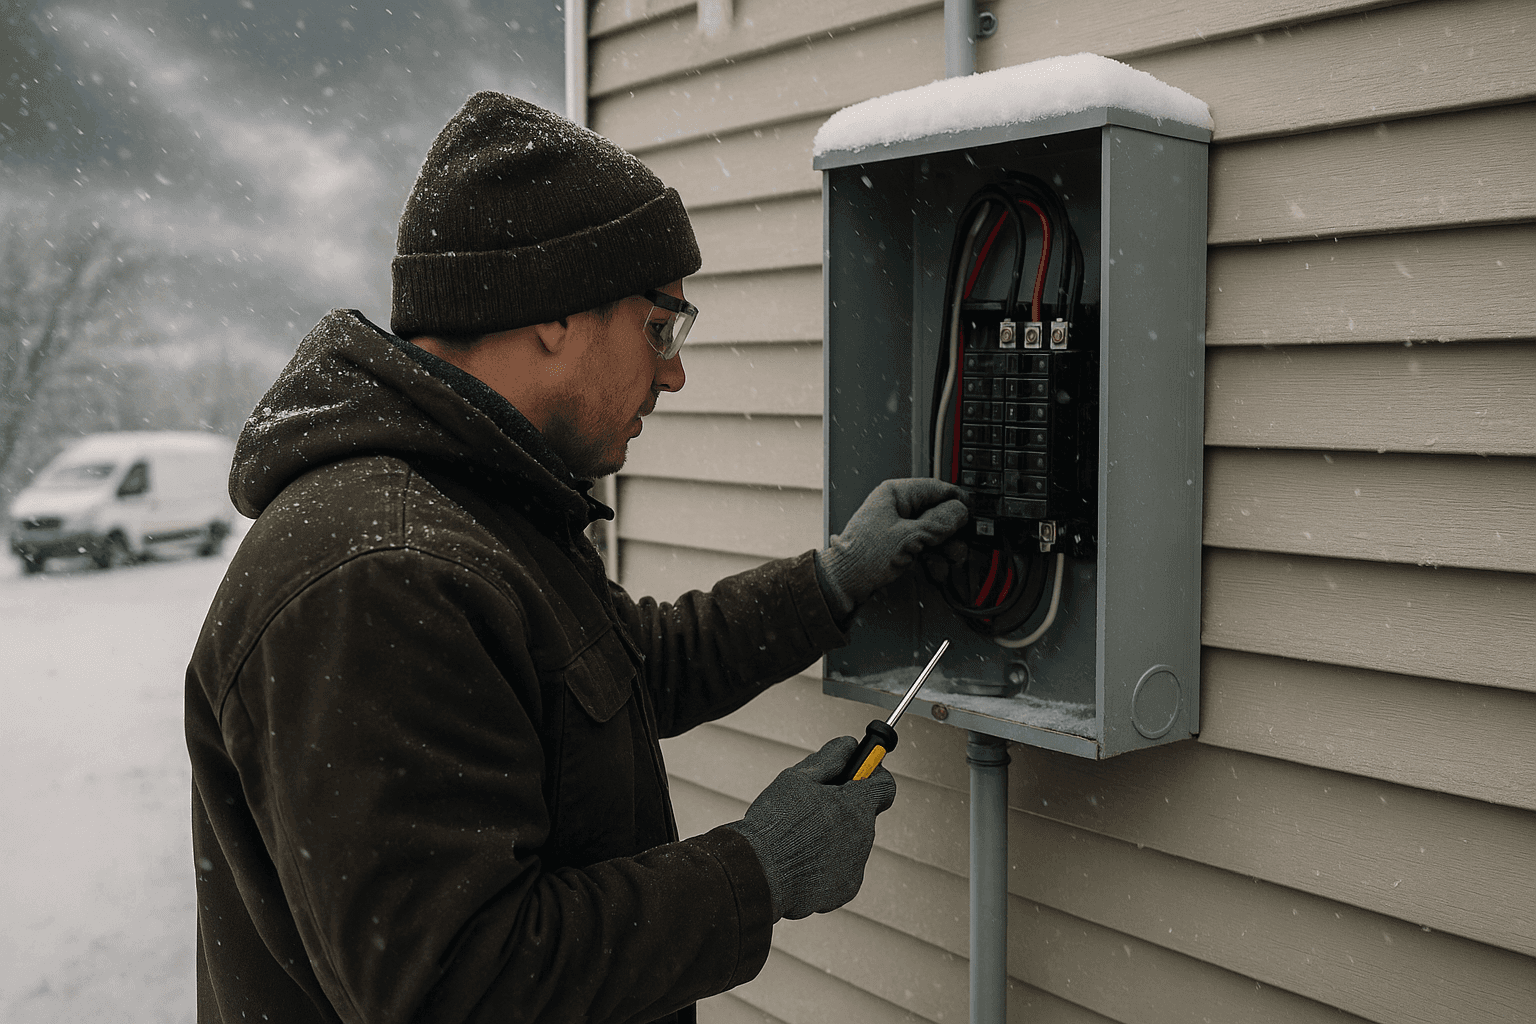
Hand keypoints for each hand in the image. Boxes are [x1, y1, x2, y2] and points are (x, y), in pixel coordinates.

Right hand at [724, 737, 895, 920]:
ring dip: (833, 837)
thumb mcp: (797, 777)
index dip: (871, 776)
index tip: (857, 774)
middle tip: (812, 809)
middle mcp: (863, 837)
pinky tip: (801, 862)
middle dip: (843, 809)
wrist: (758, 873)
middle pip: (863, 815)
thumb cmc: (774, 824)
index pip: (885, 785)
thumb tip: (849, 745)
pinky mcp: (846, 890)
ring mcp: (856, 866)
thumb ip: (830, 757)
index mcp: (855, 806)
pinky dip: (827, 865)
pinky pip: (842, 870)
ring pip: (851, 843)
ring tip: (799, 839)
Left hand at [815, 478, 968, 618]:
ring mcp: (896, 525)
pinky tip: (937, 569)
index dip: (957, 502)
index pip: (936, 488)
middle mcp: (896, 506)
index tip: (971, 516)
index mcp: (895, 493)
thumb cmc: (863, 557)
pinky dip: (932, 557)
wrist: (842, 584)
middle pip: (936, 512)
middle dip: (950, 532)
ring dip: (944, 548)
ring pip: (932, 531)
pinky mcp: (896, 544)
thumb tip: (960, 511)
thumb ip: (939, 523)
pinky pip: (922, 545)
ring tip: (949, 561)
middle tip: (959, 546)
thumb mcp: (909, 537)